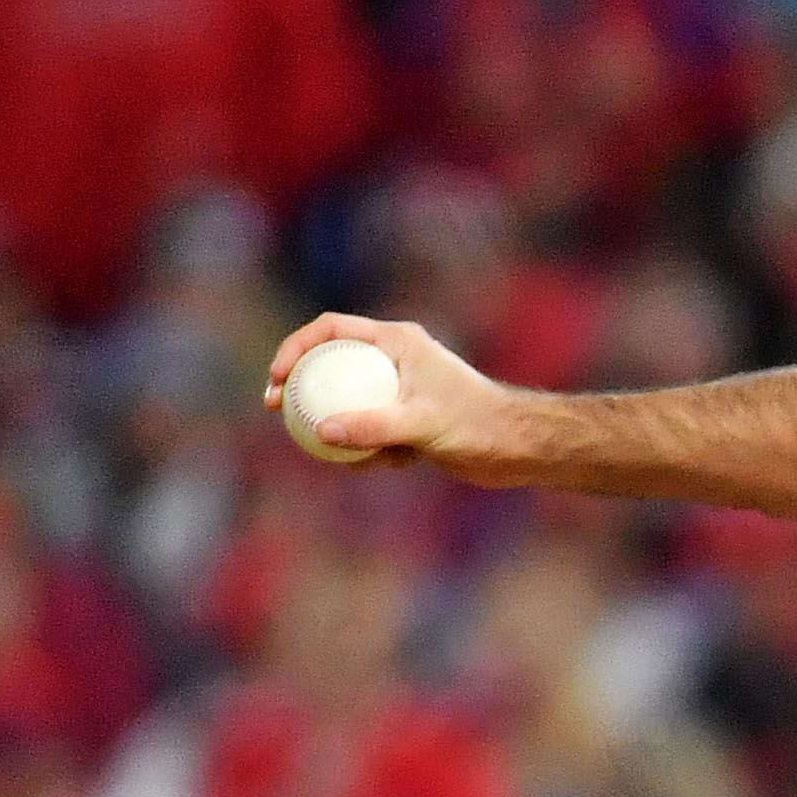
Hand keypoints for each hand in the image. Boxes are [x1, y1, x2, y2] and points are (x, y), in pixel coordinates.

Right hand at [261, 315, 537, 482]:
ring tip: (324, 449)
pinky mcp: (411, 420)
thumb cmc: (479, 426)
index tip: (277, 377)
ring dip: (333, 423)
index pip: (331, 329)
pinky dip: (366, 447)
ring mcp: (402, 390)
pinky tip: (372, 467)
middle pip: (331, 364)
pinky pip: (372, 429)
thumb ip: (373, 426)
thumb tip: (323, 432)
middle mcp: (396, 360)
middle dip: (300, 386)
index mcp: (397, 342)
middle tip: (275, 410)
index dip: (296, 347)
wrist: (521, 449)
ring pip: (349, 401)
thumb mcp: (423, 425)